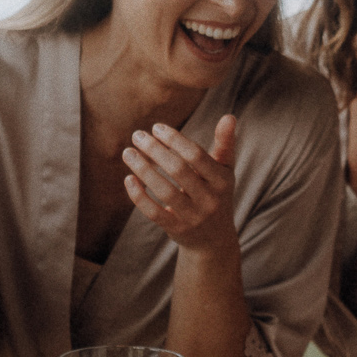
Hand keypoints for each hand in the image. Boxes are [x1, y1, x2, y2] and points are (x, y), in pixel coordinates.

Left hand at [124, 114, 238, 255]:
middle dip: (155, 150)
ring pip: (164, 191)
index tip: (156, 127)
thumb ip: (225, 144)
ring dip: (143, 169)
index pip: (196, 156)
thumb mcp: (224, 171)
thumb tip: (229, 116)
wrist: (214, 239)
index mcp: (222, 181)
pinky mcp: (177, 230)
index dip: (175, 139)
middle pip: (178, 171)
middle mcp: (210, 200)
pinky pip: (154, 212)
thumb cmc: (216, 194)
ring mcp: (193, 217)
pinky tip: (129, 178)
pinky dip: (139, 195)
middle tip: (137, 135)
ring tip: (128, 152)